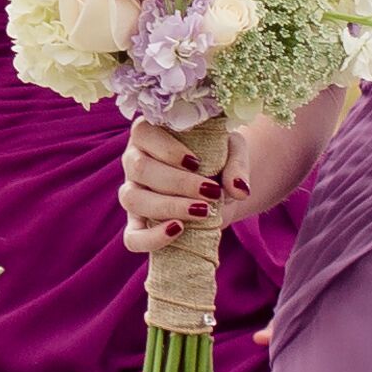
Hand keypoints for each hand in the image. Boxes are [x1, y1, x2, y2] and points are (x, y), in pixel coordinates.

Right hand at [115, 120, 233, 258]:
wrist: (219, 187)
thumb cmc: (219, 159)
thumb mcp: (232, 152)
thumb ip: (237, 165)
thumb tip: (238, 189)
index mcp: (150, 134)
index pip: (142, 133)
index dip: (166, 148)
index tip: (197, 162)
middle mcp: (134, 161)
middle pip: (139, 168)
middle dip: (177, 182)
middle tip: (212, 192)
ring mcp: (132, 193)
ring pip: (133, 199)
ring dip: (168, 206)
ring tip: (203, 212)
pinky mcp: (138, 224)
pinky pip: (132, 237)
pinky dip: (151, 238)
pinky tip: (178, 230)